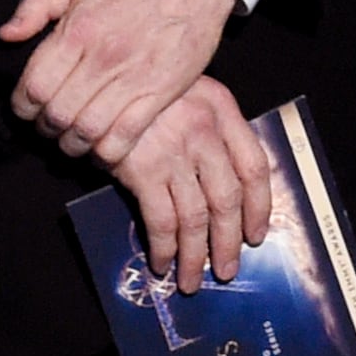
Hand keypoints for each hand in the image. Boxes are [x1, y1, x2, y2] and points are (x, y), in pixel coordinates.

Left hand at [0, 0, 237, 163]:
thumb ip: (35, 5)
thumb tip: (5, 35)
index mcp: (77, 31)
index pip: (35, 85)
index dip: (22, 106)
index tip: (25, 108)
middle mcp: (102, 58)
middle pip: (58, 114)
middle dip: (45, 128)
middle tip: (47, 127)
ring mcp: (132, 78)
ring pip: (89, 131)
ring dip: (73, 145)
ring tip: (71, 140)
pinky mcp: (159, 94)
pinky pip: (126, 136)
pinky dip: (107, 153)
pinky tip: (100, 150)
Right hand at [106, 77, 276, 291]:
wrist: (96, 75)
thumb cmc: (138, 87)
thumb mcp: (182, 91)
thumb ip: (205, 128)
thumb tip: (216, 190)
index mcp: (221, 109)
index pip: (254, 166)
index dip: (259, 207)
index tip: (256, 234)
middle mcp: (204, 131)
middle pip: (228, 199)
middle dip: (228, 242)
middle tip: (227, 269)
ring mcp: (174, 151)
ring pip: (197, 217)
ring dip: (196, 255)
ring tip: (192, 279)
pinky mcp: (143, 169)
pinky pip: (162, 221)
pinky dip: (165, 248)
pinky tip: (162, 263)